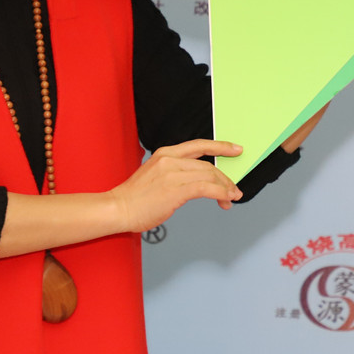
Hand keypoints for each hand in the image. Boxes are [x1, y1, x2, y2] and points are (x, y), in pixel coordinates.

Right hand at [109, 139, 243, 231]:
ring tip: (231, 198)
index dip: (221, 146)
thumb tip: (198, 180)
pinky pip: (206, 188)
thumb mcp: (155, 175)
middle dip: (225, 179)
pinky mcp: (175, 190)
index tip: (235, 149)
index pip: (199, 145)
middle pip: (208, 165)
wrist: (118, 208)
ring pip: (210, 176)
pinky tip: (224, 199)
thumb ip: (175, 172)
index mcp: (165, 153)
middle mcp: (170, 159)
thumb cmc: (135, 197)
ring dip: (225, 188)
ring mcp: (172, 174)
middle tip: (233, 190)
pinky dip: (220, 193)